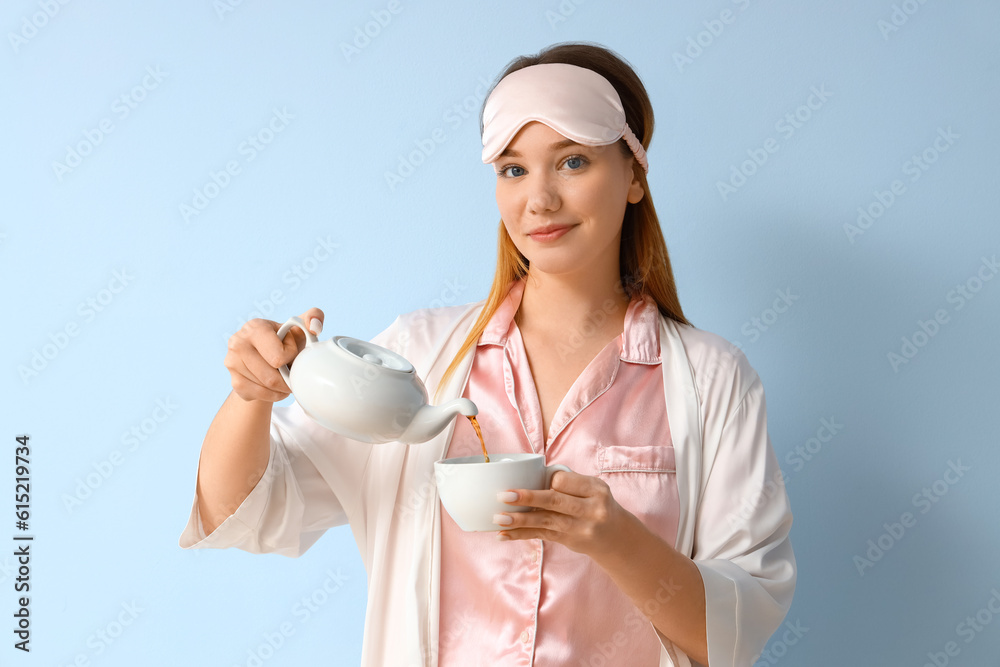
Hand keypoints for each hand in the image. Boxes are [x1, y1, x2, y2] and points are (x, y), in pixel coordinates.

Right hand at [224, 307, 323, 402]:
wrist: (267, 358)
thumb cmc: (286, 342)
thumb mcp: (300, 328)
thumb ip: (314, 317)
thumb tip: (314, 326)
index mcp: (255, 327)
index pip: (278, 356)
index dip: (290, 357)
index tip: (289, 351)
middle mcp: (238, 343)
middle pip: (271, 377)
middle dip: (287, 379)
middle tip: (293, 373)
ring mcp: (232, 363)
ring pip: (265, 388)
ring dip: (281, 388)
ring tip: (284, 378)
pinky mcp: (233, 381)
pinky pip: (258, 396)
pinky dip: (273, 395)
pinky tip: (275, 386)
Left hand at [494, 469, 638, 559]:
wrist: (615, 536)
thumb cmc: (597, 504)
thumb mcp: (593, 488)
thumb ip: (569, 483)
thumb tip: (530, 477)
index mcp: (595, 490)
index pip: (564, 482)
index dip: (547, 481)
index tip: (535, 480)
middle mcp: (590, 510)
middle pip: (554, 502)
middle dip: (527, 499)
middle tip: (504, 496)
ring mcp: (580, 528)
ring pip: (545, 521)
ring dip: (519, 520)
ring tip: (499, 518)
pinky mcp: (568, 540)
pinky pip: (541, 535)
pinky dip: (521, 535)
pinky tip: (503, 534)